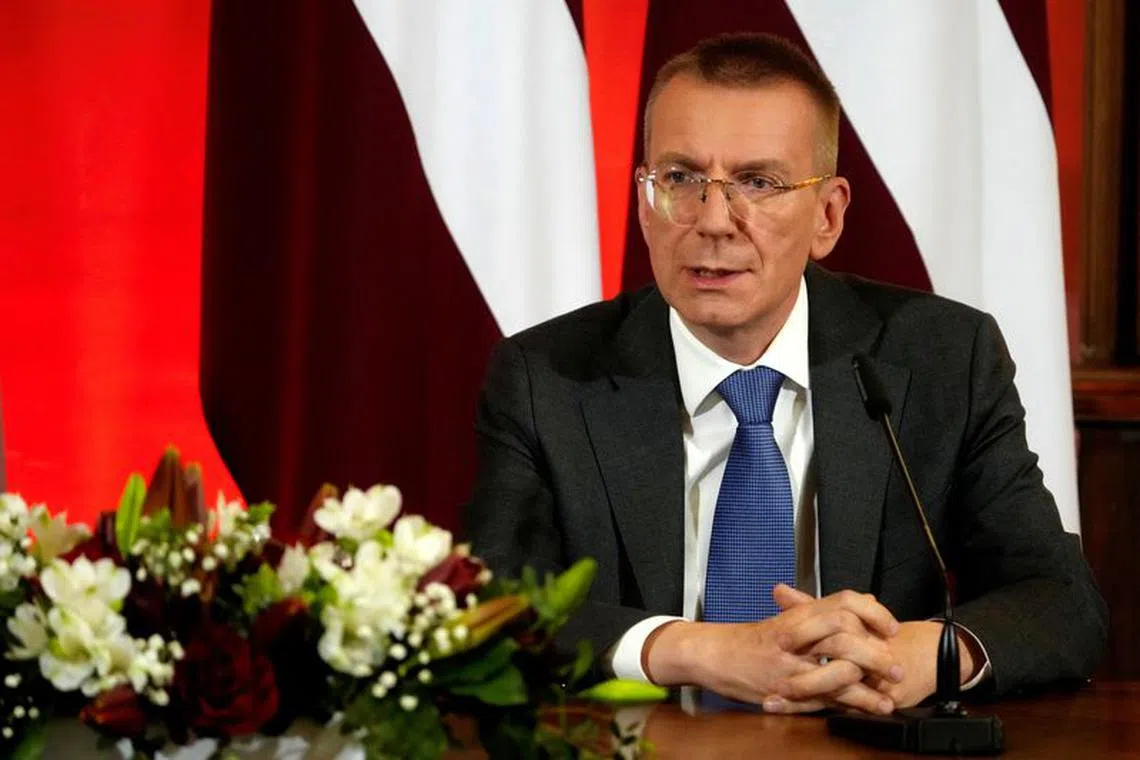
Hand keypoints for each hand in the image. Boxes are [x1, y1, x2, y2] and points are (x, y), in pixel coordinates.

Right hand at [644, 585, 902, 714]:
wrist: (711, 654)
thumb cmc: (749, 639)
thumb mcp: (786, 618)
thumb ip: (823, 610)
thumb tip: (865, 599)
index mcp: (797, 614)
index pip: (843, 602)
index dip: (872, 613)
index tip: (892, 627)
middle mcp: (794, 635)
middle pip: (844, 634)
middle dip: (876, 652)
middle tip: (897, 664)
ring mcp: (789, 663)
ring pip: (836, 668)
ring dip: (867, 683)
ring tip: (889, 693)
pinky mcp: (784, 689)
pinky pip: (823, 696)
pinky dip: (849, 703)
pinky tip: (869, 707)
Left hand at [774, 587, 979, 709]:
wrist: (926, 655)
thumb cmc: (881, 634)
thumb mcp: (847, 615)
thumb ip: (810, 605)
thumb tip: (779, 590)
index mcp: (856, 625)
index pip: (831, 625)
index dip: (802, 631)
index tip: (776, 639)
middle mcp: (866, 650)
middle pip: (834, 656)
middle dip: (800, 670)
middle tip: (772, 677)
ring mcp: (872, 676)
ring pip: (836, 686)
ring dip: (805, 694)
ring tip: (777, 698)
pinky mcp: (879, 698)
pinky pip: (847, 705)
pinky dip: (821, 708)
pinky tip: (796, 710)